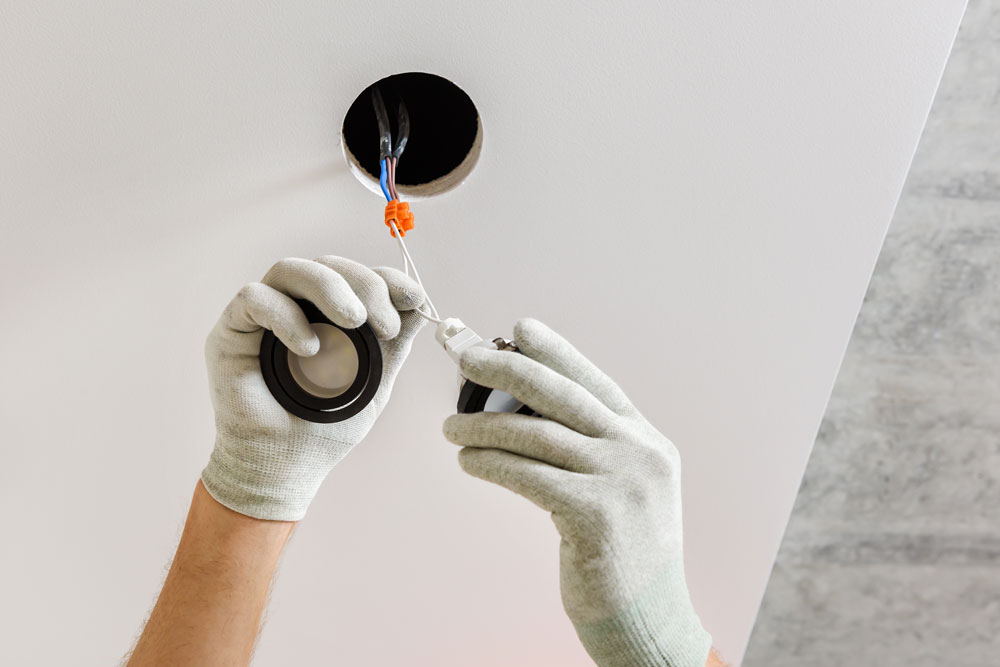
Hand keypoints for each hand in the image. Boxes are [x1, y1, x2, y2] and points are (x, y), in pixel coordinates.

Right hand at [202, 256, 424, 520]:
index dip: (385, 279)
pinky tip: (310, 348)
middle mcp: (295, 306)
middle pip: (327, 265)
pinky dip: (286, 316)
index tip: (413, 299)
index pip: (355, 276)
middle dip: (364, 285)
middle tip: (385, 325)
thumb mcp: (374, 381)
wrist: (286, 467)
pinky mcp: (232, 330)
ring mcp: (262, 315)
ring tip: (354, 321)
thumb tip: (421, 306)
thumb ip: (394, 344)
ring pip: (291, 270)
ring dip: (329, 288)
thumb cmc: (326, 426)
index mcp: (328, 313)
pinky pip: (254, 299)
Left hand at [443, 319, 711, 666]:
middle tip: (465, 356)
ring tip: (449, 426)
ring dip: (483, 424)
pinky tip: (466, 459)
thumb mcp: (621, 490)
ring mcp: (621, 481)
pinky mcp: (595, 514)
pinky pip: (526, 475)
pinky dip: (489, 462)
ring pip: (535, 434)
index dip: (555, 351)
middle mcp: (639, 452)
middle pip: (560, 394)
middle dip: (507, 368)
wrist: (648, 622)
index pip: (594, 382)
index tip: (519, 327)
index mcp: (647, 441)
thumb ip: (590, 450)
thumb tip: (524, 410)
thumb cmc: (622, 557)